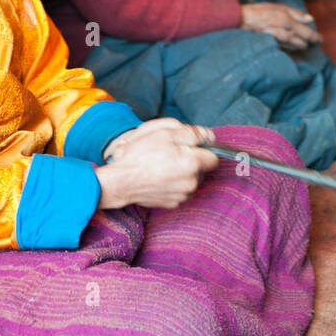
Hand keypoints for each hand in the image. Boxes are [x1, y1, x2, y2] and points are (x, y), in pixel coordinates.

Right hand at [97, 119, 217, 209]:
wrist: (121, 181)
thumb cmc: (140, 155)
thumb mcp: (165, 132)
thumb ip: (192, 132)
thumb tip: (209, 135)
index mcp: (194, 163)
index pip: (215, 156)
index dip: (204, 149)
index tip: (192, 145)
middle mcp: (192, 182)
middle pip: (202, 168)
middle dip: (192, 159)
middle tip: (171, 152)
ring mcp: (182, 195)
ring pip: (191, 180)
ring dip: (183, 172)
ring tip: (163, 164)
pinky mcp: (172, 203)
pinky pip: (180, 190)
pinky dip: (173, 183)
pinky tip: (159, 176)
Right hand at [240, 2, 321, 49]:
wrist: (244, 21)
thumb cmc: (261, 11)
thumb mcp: (280, 7)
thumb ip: (297, 14)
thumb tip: (311, 19)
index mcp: (291, 24)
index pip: (309, 35)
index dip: (317, 38)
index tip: (321, 39)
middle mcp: (287, 36)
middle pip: (304, 44)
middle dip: (309, 43)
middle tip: (313, 41)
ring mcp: (280, 43)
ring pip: (296, 48)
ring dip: (301, 46)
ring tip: (304, 44)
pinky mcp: (274, 47)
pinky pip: (287, 50)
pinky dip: (292, 48)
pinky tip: (292, 46)